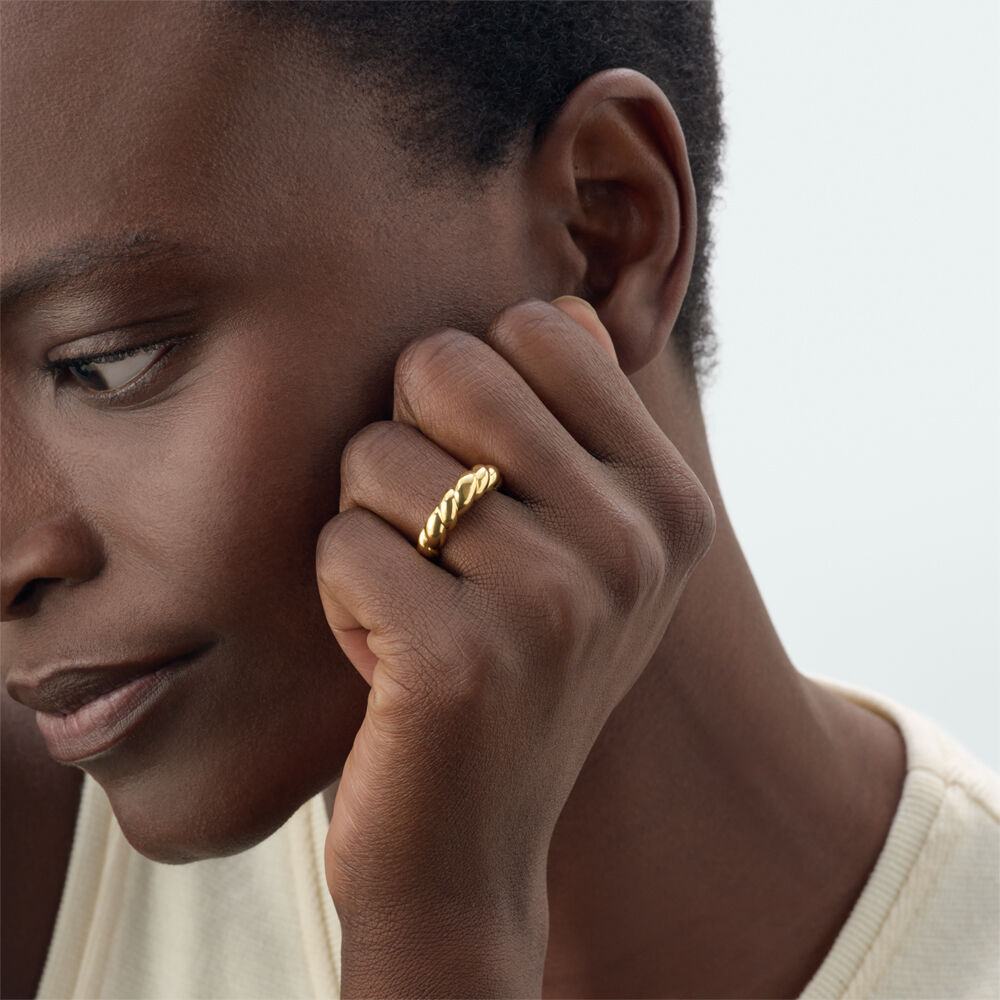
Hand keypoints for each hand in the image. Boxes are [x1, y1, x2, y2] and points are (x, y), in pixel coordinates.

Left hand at [316, 298, 715, 996]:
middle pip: (445, 367)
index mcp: (668, 502)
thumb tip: (558, 304)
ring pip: (375, 456)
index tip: (483, 478)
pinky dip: (339, 598)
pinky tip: (387, 662)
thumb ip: (575, 420)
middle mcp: (634, 545)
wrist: (469, 851)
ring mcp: (558, 604)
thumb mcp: (576, 549)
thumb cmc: (504, 671)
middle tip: (428, 538)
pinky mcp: (463, 662)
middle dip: (403, 443)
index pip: (538, 326)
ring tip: (415, 609)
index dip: (469, 389)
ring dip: (368, 533)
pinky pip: (343, 544)